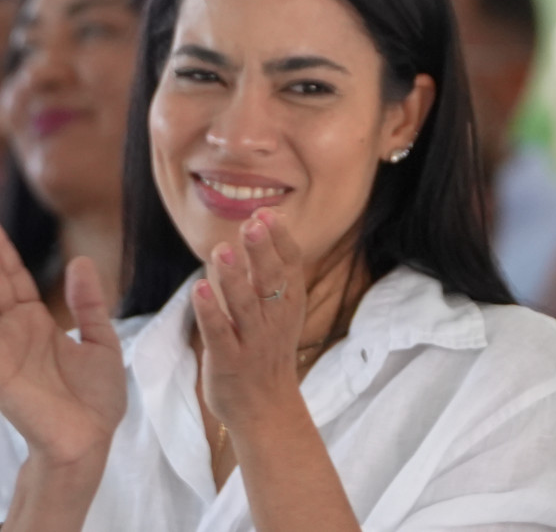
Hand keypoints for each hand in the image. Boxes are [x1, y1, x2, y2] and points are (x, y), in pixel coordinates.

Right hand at [0, 232, 123, 468]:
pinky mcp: (0, 371)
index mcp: (33, 322)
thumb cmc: (94, 398)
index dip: (1, 250)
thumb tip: (81, 262)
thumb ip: (89, 303)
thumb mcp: (99, 341)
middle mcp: (11, 331)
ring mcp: (2, 349)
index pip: (10, 276)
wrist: (91, 440)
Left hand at [192, 209, 306, 433]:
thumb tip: (264, 226)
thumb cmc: (268, 352)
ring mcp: (253, 341)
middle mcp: (275, 319)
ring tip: (222, 251)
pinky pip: (219, 333)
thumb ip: (272, 273)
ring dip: (234, 278)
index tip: (268, 213)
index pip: (291, 265)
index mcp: (290, 304)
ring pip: (245, 305)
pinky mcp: (228, 361)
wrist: (267, 408)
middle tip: (253, 223)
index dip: (280, 238)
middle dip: (262, 250)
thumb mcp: (281, 312)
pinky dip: (210, 311)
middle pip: (271, 280)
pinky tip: (199, 289)